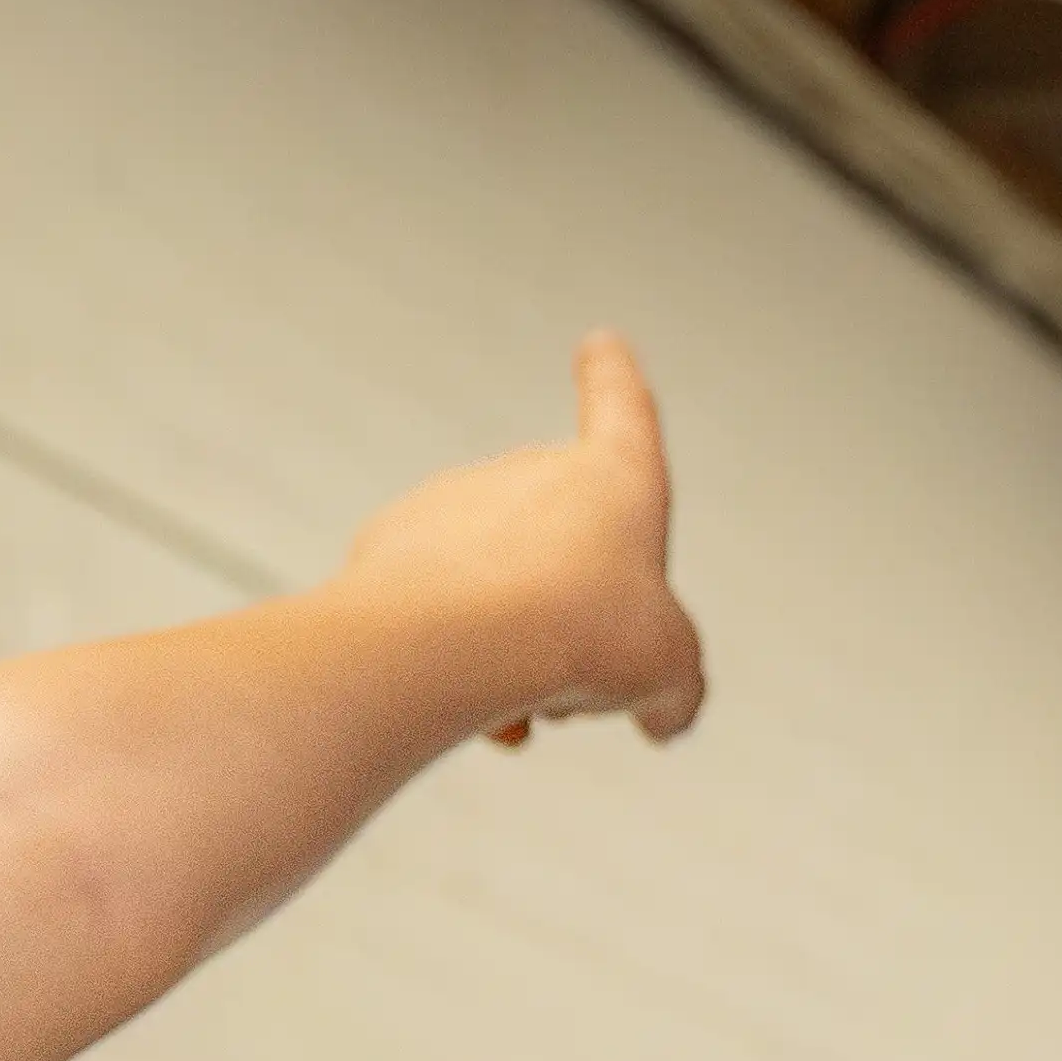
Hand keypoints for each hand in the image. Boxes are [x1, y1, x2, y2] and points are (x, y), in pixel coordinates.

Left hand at [343, 337, 707, 753]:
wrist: (457, 639)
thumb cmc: (580, 631)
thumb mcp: (667, 669)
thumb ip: (674, 687)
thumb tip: (663, 715)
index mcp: (613, 477)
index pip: (622, 407)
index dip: (616, 379)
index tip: (601, 345)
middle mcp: (529, 473)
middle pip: (567, 543)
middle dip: (577, 614)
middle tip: (584, 681)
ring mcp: (454, 504)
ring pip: (500, 588)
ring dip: (519, 648)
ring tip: (524, 708)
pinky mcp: (388, 547)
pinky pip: (436, 606)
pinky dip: (457, 657)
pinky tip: (471, 711)